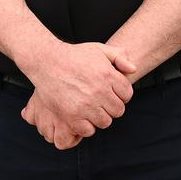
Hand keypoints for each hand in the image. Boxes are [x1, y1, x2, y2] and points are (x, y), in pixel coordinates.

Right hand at [19, 41, 134, 139]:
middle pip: (118, 111)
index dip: (121, 94)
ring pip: (105, 122)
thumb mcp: (99, 49)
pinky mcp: (72, 116)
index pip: (127, 94)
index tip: (111, 92)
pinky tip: (81, 116)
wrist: (47, 62)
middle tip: (101, 101)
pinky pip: (88, 130)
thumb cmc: (74, 56)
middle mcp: (99, 91)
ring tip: (91, 108)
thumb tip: (133, 69)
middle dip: (111, 107)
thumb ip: (119, 57)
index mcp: (108, 75)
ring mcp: (86, 105)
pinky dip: (86, 126)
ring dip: (99, 117)